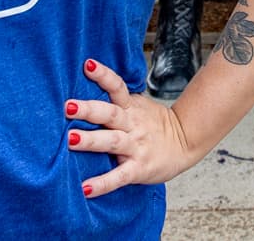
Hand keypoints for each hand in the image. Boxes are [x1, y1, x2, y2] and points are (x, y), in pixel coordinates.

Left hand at [65, 58, 195, 197]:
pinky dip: (102, 184)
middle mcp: (132, 125)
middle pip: (110, 114)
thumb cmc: (154, 124)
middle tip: (68, 106)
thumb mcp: (139, 105)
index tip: (88, 65)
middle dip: (89, 110)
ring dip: (91, 141)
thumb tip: (88, 82)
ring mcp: (136, 147)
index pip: (117, 87)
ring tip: (70, 140)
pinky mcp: (138, 169)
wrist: (185, 142)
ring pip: (112, 142)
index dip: (103, 75)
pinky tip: (85, 188)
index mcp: (131, 108)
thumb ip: (118, 99)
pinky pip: (119, 176)